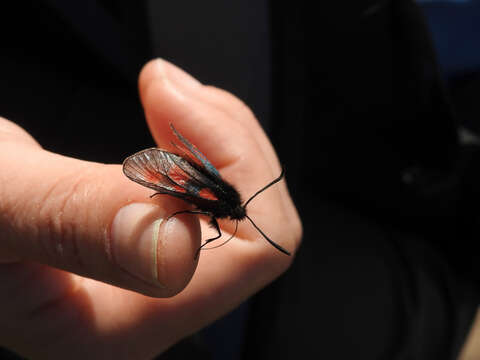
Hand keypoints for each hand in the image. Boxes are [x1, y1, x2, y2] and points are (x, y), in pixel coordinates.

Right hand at [0, 59, 301, 358]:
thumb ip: (73, 221)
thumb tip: (176, 247)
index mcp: (118, 327)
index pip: (252, 257)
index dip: (234, 176)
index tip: (172, 111)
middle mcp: (148, 309)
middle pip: (257, 228)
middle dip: (226, 144)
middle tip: (167, 90)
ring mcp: (151, 276)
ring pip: (242, 207)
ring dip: (215, 136)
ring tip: (166, 94)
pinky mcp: (148, 242)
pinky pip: (216, 196)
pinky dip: (202, 144)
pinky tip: (167, 118)